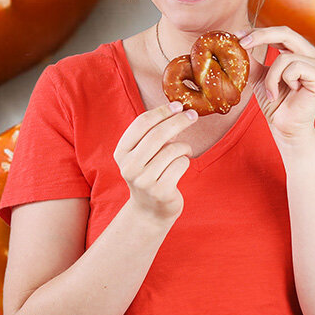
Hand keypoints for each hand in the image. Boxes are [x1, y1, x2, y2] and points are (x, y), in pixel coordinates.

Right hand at [113, 101, 196, 223]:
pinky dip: (185, 161)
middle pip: (158, 134)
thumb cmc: (149, 173)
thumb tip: (176, 111)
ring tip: (184, 151)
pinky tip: (180, 167)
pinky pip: (181, 164)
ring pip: (172, 150)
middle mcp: (129, 166)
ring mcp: (143, 180)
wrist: (150, 209)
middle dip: (178, 121)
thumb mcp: (142, 154)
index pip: (141, 124)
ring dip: (184, 147)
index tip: (177, 105)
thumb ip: (151, 135)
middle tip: (192, 115)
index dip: (161, 112)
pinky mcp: (160, 191)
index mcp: (121, 152)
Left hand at [237, 26, 314, 150]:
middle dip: (260, 36)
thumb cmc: (274, 101)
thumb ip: (251, 60)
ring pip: (285, 57)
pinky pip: (294, 69)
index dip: (258, 31)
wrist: (284, 125)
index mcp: (298, 51)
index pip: (279, 32)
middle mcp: (311, 55)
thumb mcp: (258, 76)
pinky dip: (281, 81)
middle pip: (286, 33)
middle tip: (242, 43)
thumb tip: (235, 43)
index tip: (237, 34)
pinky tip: (284, 93)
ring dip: (271, 76)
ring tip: (271, 91)